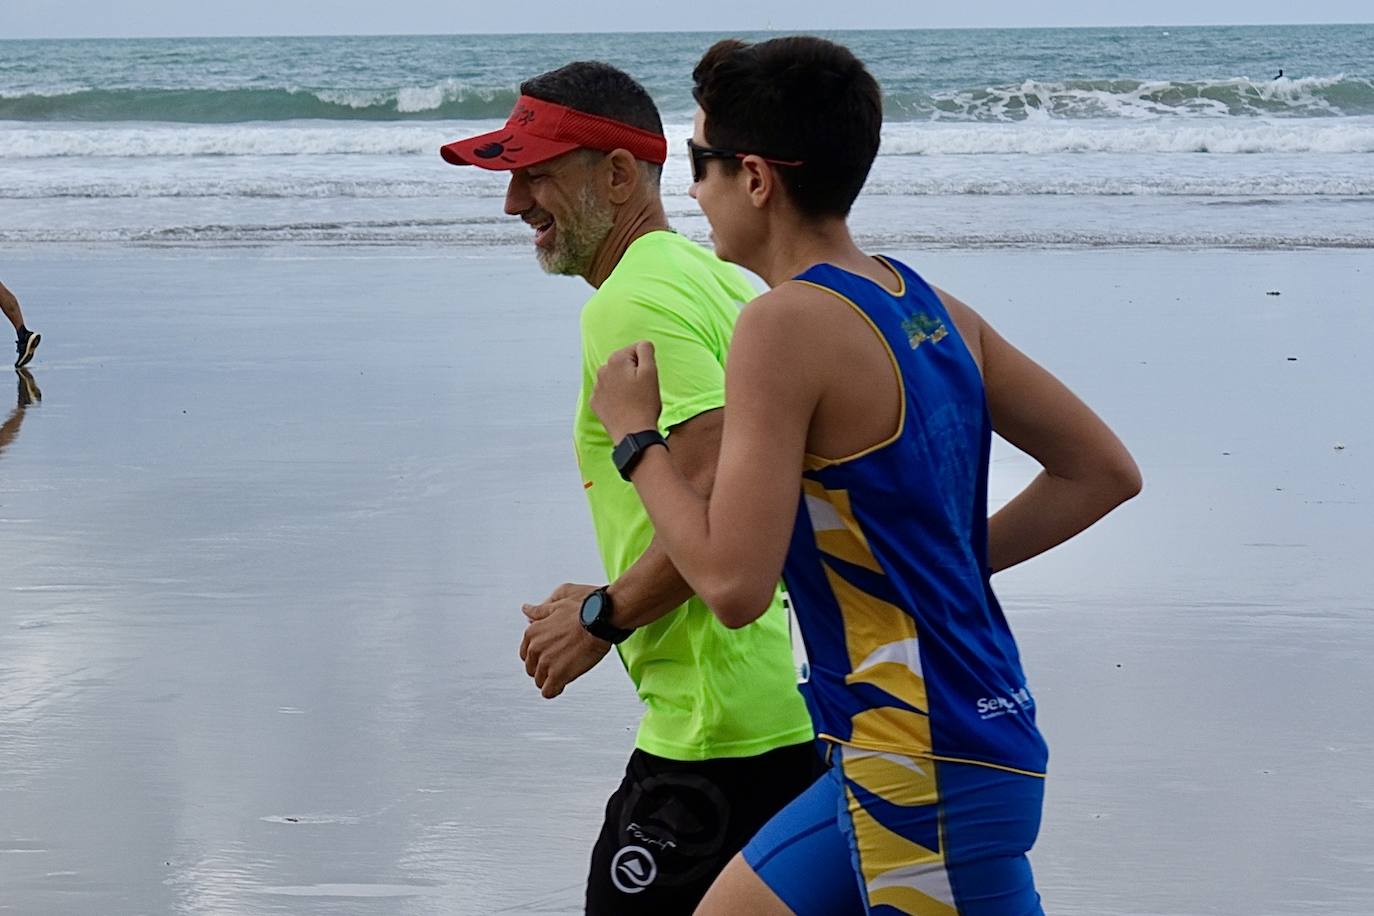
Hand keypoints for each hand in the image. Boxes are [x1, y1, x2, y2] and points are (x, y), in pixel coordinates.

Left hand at [519, 582, 612, 698]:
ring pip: (540, 681)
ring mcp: (545, 662)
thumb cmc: (584, 611)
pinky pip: (549, 692)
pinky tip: (564, 683)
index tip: (552, 655)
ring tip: (566, 672)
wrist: (600, 620)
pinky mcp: (558, 675)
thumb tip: (526, 610)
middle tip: (561, 663)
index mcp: (532, 632)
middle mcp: (535, 648)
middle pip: (532, 669)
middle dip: (544, 669)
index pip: (526, 654)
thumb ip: (538, 612)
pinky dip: (555, 690)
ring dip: (551, 679)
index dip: (540, 656)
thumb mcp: (556, 606)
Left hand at [590, 341, 661, 442]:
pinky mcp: (596, 403)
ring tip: (634, 400)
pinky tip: (624, 407)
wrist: (633, 434)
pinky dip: (616, 397)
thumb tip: (642, 344)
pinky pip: (608, 393)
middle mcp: (602, 370)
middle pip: (624, 364)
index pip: (637, 350)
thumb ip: (646, 351)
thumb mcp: (651, 372)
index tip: (647, 379)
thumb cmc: (644, 404)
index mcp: (616, 360)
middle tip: (642, 390)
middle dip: (634, 372)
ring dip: (624, 384)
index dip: (646, 363)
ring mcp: (597, 387)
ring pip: (616, 378)